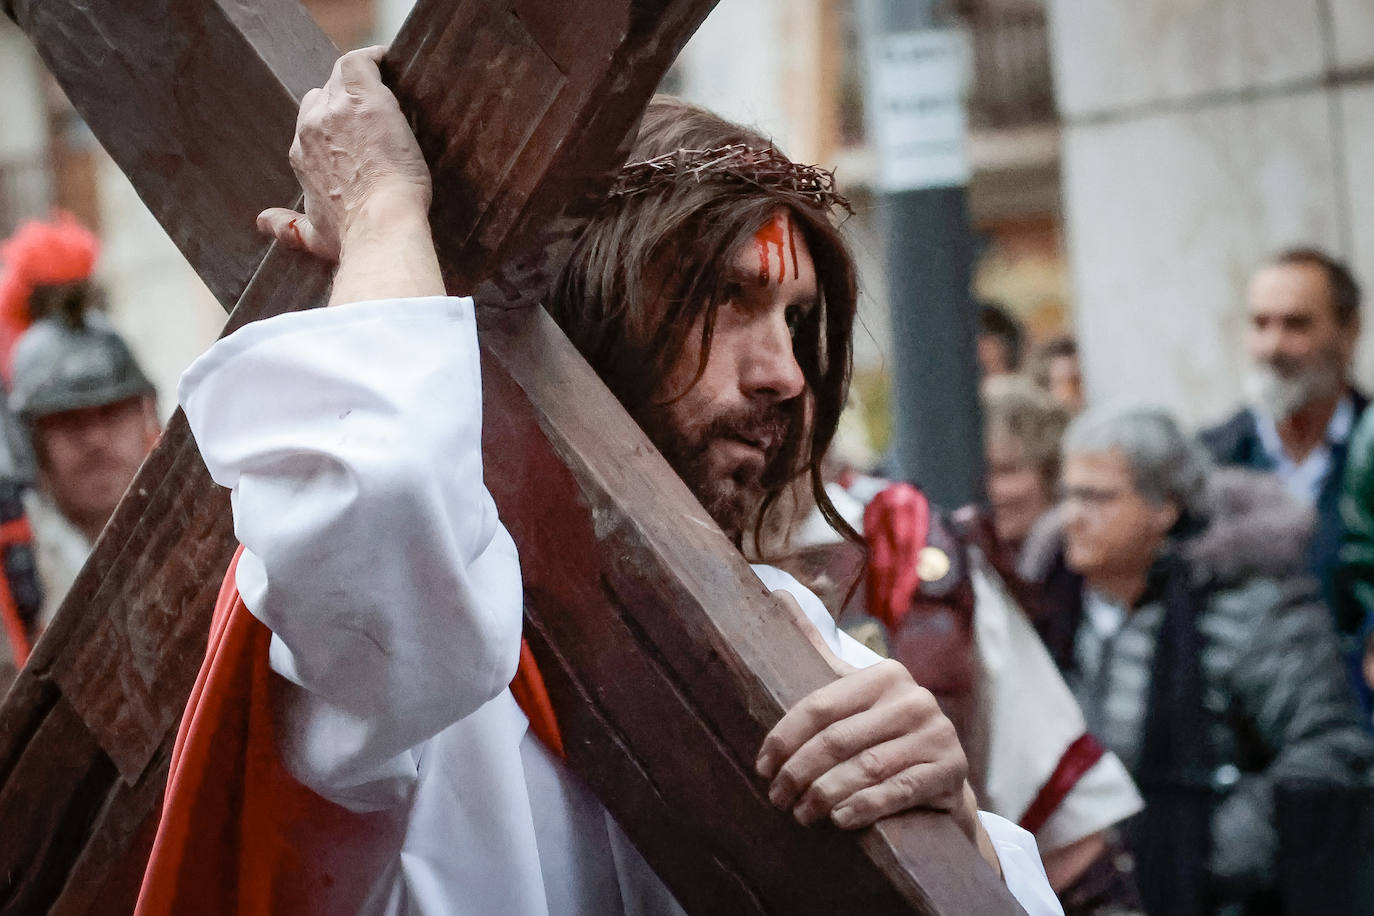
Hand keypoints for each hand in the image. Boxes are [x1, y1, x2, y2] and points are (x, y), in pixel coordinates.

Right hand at [257, 46, 430, 260]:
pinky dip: (371, 57)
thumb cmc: (353, 234)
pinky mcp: (364, 98)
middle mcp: (311, 128)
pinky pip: (359, 62)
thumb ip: (289, 228)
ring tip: (378, 83)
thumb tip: (263, 223)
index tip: (348, 131)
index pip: (310, 125)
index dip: (330, 126)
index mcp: (301, 156)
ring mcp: (335, 111)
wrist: (380, 223)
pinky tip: (385, 59)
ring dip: (355, 80)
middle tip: (367, 111)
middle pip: (321, 98)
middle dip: (340, 103)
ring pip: (339, 77)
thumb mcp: (315, 237)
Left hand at [755, 592, 979, 842]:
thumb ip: (816, 647)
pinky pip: (897, 791)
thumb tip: (777, 592)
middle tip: (776, 798)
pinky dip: (862, 807)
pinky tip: (837, 820)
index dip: (784, 738)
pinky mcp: (950, 771)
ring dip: (824, 795)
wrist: (940, 781)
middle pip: (838, 739)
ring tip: (800, 814)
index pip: (820, 705)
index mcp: (885, 674)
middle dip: (799, 772)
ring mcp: (937, 735)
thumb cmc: (880, 734)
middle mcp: (915, 699)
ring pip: (865, 768)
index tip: (762, 767)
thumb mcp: (851, 691)